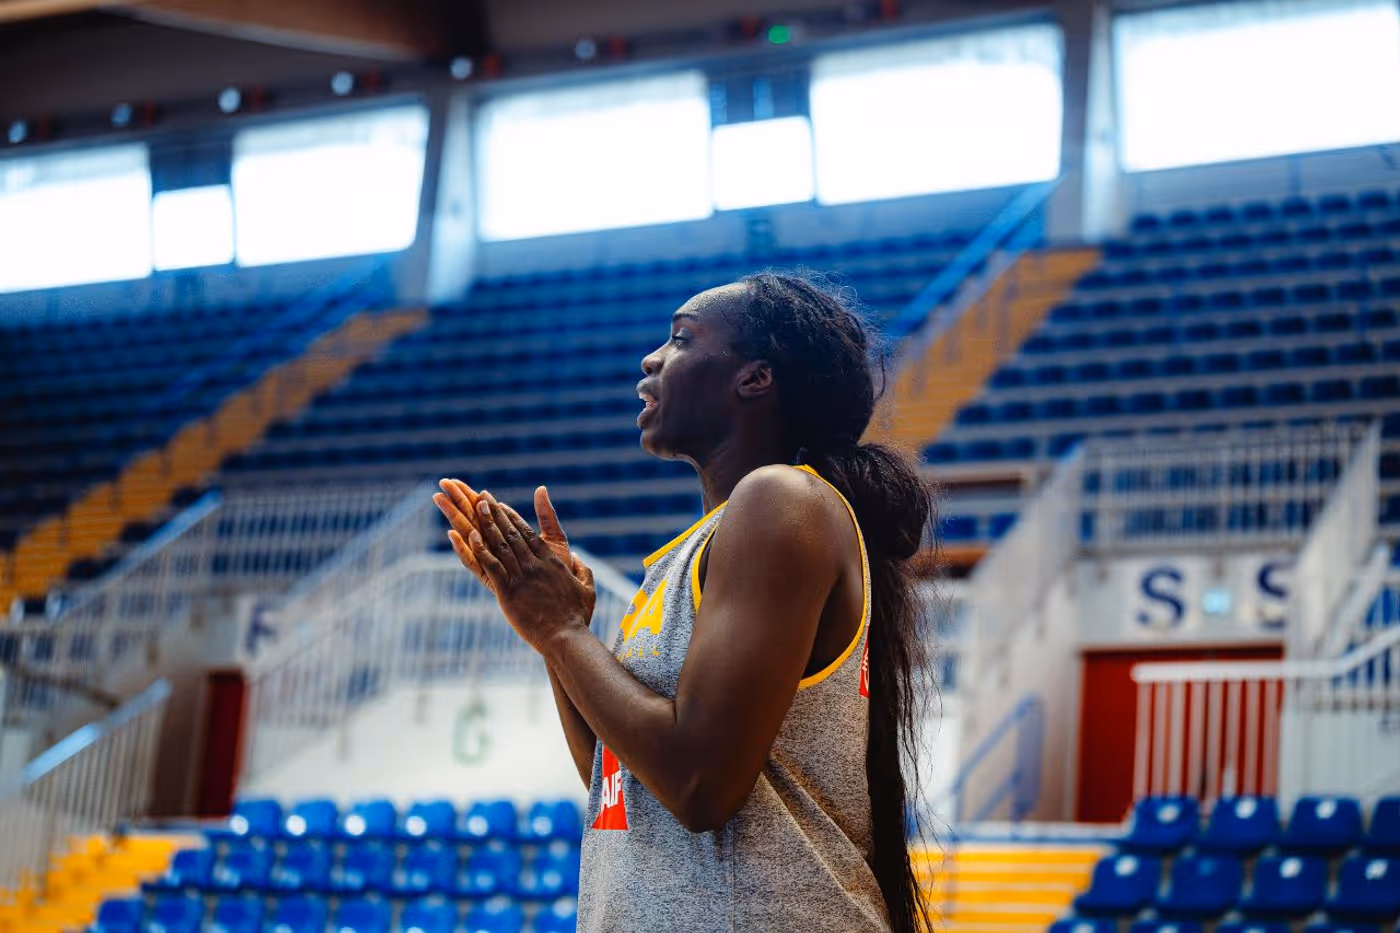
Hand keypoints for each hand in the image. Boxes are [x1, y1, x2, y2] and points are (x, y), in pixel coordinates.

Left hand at [433, 480, 596, 650]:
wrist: (565, 637)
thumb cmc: (578, 617)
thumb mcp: (587, 588)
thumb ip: (582, 569)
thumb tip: (577, 557)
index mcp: (551, 562)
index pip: (529, 534)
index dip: (513, 518)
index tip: (502, 506)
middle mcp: (535, 565)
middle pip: (512, 534)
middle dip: (496, 514)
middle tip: (483, 498)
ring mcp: (521, 577)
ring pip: (500, 545)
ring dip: (486, 524)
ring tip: (475, 507)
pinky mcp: (508, 592)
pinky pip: (491, 566)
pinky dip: (480, 550)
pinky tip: (469, 536)